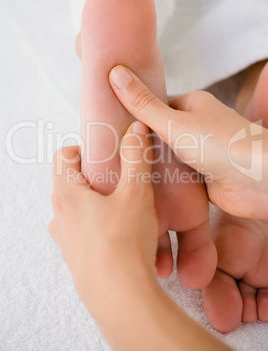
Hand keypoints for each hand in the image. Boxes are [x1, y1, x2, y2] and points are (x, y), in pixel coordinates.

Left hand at [50, 121, 229, 350]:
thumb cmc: (124, 243)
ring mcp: (66, 240)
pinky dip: (97, 226)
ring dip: (95, 203)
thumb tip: (135, 131)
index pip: (64, 157)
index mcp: (67, 194)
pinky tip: (121, 234)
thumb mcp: (136, 193)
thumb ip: (136, 158)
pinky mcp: (77, 259)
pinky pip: (83, 233)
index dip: (83, 149)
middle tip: (117, 178)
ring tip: (121, 207)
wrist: (121, 298)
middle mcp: (60, 217)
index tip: (103, 153)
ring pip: (76, 210)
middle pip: (69, 183)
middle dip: (93, 176)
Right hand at [109, 65, 267, 218]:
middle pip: (159, 132)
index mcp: (193, 104)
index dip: (134, 114)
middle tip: (112, 151)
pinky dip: (163, 180)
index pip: (155, 105)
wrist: (257, 181)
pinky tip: (142, 183)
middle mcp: (197, 126)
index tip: (111, 124)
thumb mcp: (173, 121)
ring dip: (151, 163)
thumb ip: (143, 104)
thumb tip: (116, 73)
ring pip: (167, 155)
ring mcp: (200, 152)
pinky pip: (176, 176)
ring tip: (121, 169)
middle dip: (140, 142)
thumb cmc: (220, 144)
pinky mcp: (202, 175)